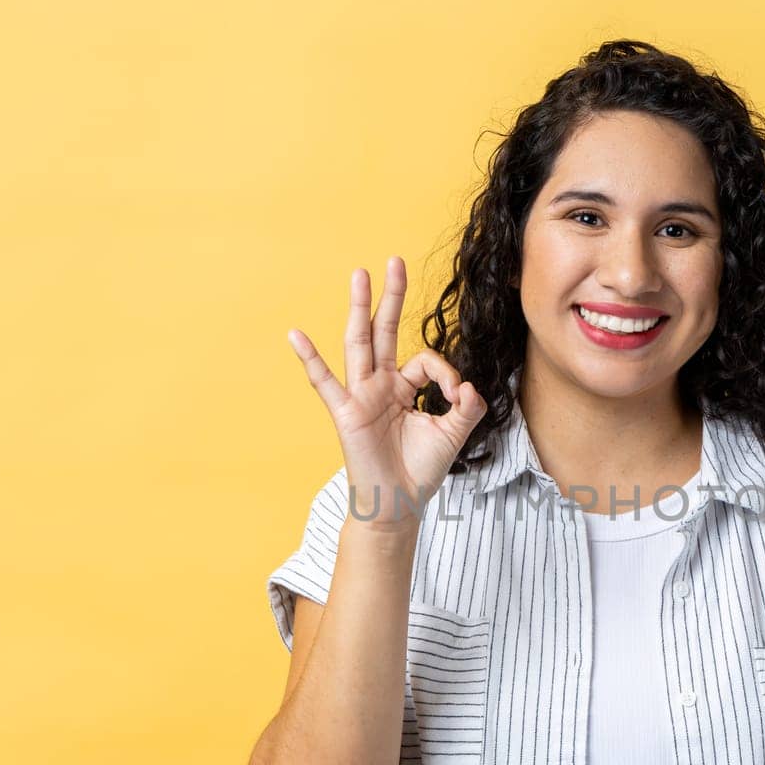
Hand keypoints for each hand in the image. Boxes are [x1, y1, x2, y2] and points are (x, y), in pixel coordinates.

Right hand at [287, 256, 486, 530]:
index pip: (424, 359)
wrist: (399, 504)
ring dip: (360, 308)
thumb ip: (467, 407)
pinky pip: (325, 383)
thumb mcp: (454, 434)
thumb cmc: (421, 470)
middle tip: (395, 260)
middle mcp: (380, 385)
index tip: (456, 395)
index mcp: (404, 387)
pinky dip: (310, 359)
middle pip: (385, 331)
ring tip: (359, 274)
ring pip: (360, 343)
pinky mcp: (346, 413)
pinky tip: (296, 335)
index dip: (445, 372)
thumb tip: (469, 385)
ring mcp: (361, 395)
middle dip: (391, 297)